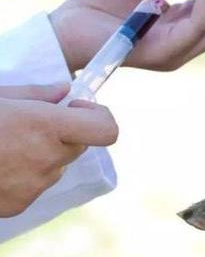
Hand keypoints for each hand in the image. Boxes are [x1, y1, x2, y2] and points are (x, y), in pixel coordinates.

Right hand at [0, 84, 118, 216]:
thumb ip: (35, 93)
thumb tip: (64, 89)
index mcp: (44, 125)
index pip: (105, 130)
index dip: (100, 115)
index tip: (77, 107)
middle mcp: (45, 158)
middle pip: (79, 146)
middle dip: (66, 132)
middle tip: (34, 122)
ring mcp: (33, 186)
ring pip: (57, 166)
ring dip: (44, 153)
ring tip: (6, 143)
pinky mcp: (18, 205)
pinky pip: (36, 185)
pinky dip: (25, 174)